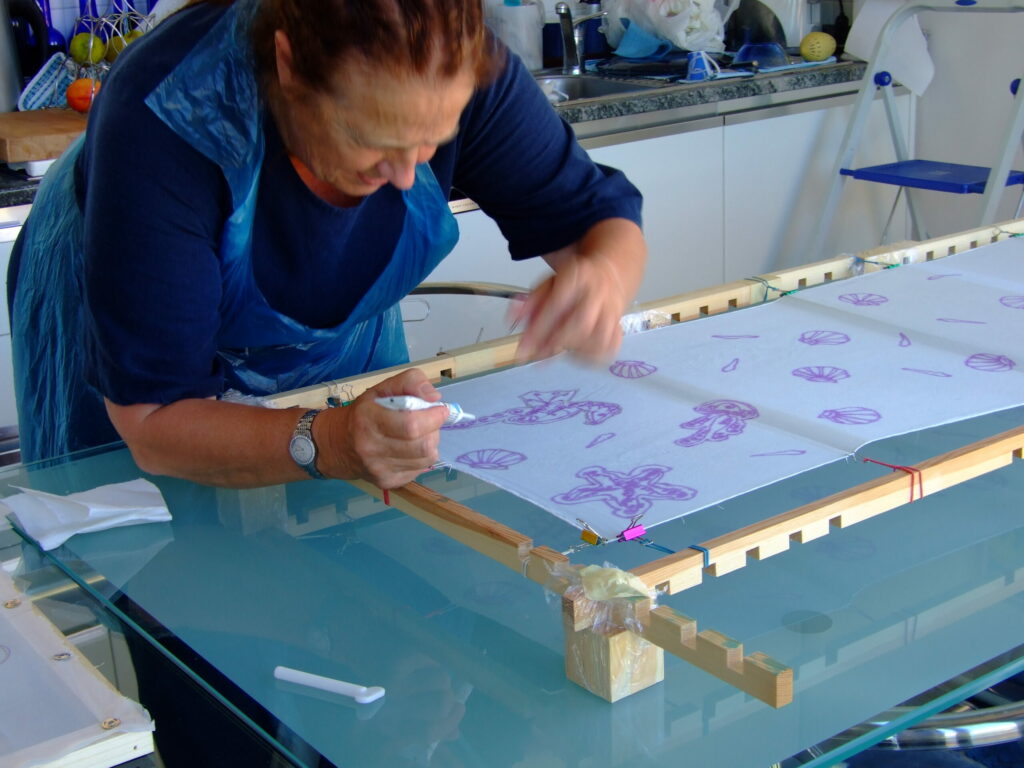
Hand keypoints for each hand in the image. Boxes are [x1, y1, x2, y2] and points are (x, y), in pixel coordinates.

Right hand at [316, 368, 447, 487]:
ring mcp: (380, 469)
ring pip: (426, 459)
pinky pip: (419, 470)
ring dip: (430, 444)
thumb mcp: (382, 388)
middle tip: (429, 423)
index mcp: (368, 420)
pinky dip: (421, 458)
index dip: (433, 418)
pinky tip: (409, 450)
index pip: (411, 425)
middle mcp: (372, 448)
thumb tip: (435, 397)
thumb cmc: (364, 412)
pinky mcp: (388, 482)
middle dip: (434, 431)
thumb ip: (410, 382)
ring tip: (419, 435)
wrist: (338, 445)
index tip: (440, 410)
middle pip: (423, 446)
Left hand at [512, 254, 624, 362]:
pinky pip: (608, 349)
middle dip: (557, 344)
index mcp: (578, 276)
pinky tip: (575, 354)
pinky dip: (590, 358)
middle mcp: (599, 293)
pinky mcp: (619, 326)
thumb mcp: (547, 284)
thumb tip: (512, 320)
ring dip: (574, 352)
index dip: (539, 330)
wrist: (606, 275)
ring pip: (598, 339)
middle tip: (538, 355)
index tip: (522, 350)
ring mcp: (612, 310)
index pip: (558, 305)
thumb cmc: (573, 283)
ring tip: (557, 351)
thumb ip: (529, 302)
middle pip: (582, 325)